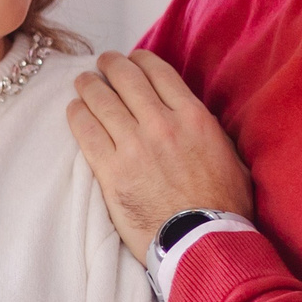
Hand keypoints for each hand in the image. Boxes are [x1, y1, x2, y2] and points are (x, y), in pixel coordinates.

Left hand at [66, 49, 253, 253]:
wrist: (203, 242)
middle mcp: (162, 124)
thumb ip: (207, 132)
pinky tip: (73, 109)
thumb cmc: (223, 206)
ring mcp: (134, 146)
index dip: (140, 60)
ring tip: (82, 82)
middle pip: (126, 79)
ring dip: (89, 86)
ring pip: (102, 101)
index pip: (159, 73)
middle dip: (111, 66)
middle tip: (102, 64)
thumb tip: (192, 120)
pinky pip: (86, 132)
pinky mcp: (111, 171)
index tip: (132, 59)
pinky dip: (77, 116)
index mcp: (193, 118)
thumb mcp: (228, 156)